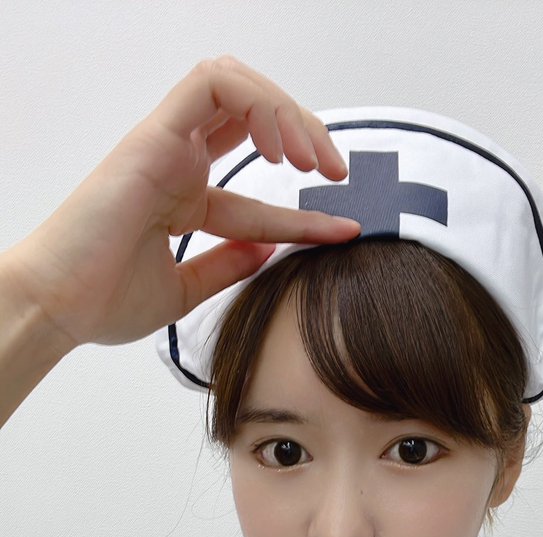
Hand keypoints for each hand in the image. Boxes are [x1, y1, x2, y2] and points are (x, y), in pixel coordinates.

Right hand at [5, 56, 359, 349]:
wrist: (58, 308)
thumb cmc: (102, 302)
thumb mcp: (184, 290)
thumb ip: (227, 265)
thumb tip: (270, 247)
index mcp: (182, 198)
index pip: (257, 191)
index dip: (306, 210)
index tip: (345, 231)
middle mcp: (176, 163)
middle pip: (252, 116)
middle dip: (304, 133)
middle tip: (335, 174)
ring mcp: (165, 145)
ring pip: (237, 86)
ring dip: (286, 111)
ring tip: (312, 158)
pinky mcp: (154, 135)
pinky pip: (212, 84)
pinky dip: (256, 102)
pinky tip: (277, 146)